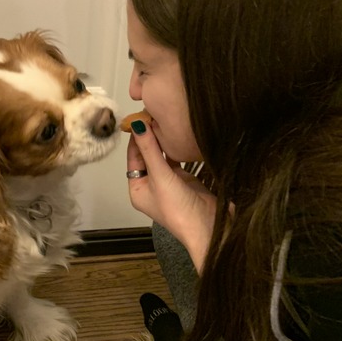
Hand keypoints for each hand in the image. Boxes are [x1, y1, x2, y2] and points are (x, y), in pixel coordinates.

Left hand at [126, 121, 217, 271]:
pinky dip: (176, 149)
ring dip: (163, 142)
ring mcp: (168, 183)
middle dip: (150, 137)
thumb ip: (150, 150)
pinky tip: (178, 134)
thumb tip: (138, 124)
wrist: (208, 227)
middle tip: (155, 113)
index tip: (141, 116)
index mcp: (137, 188)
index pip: (133, 157)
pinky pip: (177, 160)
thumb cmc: (177, 207)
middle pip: (147, 156)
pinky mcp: (185, 180)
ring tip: (166, 120)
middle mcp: (150, 185)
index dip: (136, 138)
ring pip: (162, 157)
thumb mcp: (161, 177)